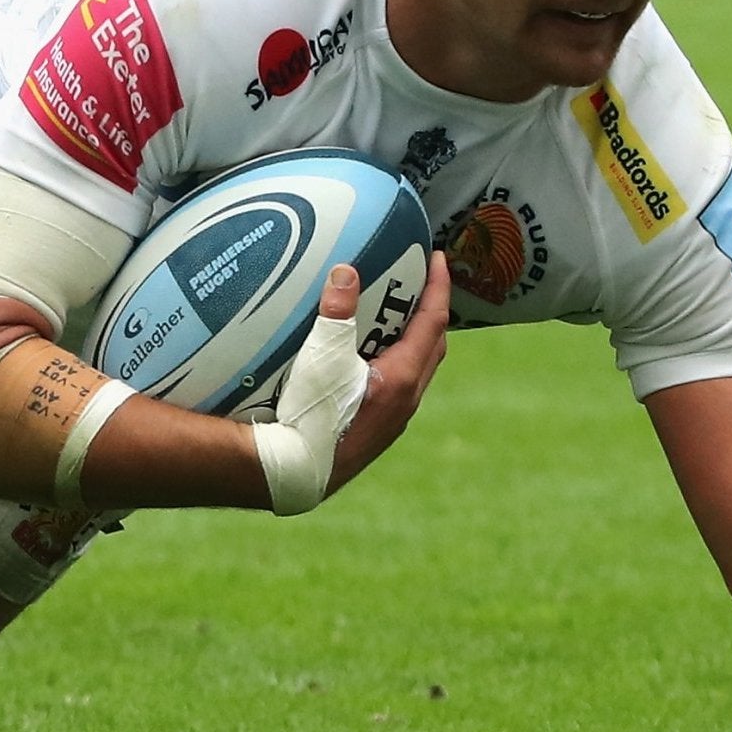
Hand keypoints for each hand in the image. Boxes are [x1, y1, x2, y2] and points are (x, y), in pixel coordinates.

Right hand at [326, 250, 450, 495]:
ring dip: (413, 341)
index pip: (433, 322)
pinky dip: (396, 363)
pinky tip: (368, 361)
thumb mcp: (321, 357)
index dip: (439, 287)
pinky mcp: (376, 432)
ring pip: (417, 370)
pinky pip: (399, 388)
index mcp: (402, 378)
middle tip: (419, 287)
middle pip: (433, 347)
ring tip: (395, 320)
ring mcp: (393, 420)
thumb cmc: (308, 416)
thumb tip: (346, 273)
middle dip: (430, 313)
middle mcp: (407, 401)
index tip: (438, 260)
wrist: (292, 471)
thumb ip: (336, 312)